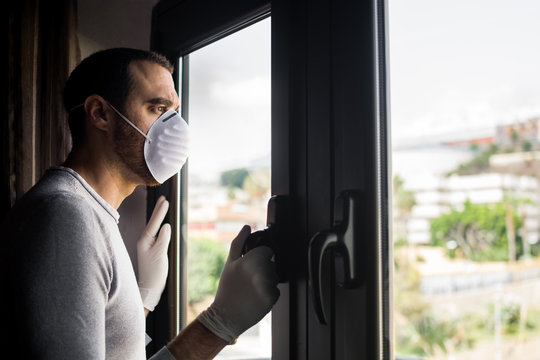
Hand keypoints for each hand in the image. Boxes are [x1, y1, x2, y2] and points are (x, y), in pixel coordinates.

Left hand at [137, 195, 170, 310]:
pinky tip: (161, 223)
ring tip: (162, 207)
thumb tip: (166, 226)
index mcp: (145, 241)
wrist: (149, 288)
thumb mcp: (160, 254)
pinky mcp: (150, 250)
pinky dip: (159, 225)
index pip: (154, 223)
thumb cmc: (154, 272)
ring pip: (153, 227)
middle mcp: (144, 241)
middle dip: (158, 211)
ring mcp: (147, 245)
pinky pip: (155, 233)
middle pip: (152, 222)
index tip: (165, 201)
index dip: (160, 212)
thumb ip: (163, 239)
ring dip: (158, 216)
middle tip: (164, 198)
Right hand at [197, 225, 279, 342]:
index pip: (268, 251)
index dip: (260, 257)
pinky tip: (257, 297)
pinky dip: (269, 294)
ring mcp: (267, 285)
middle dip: (264, 270)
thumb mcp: (229, 263)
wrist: (226, 316)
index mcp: (250, 260)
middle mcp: (260, 271)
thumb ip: (239, 243)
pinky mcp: (271, 298)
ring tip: (252, 289)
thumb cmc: (227, 289)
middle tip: (250, 280)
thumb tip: (247, 227)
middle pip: (272, 264)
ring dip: (267, 282)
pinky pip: (276, 290)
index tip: (252, 265)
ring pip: (275, 277)